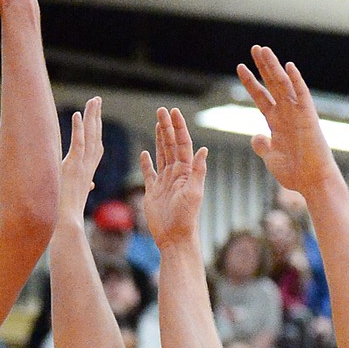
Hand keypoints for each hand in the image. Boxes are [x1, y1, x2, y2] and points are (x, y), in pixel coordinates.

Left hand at [59, 98, 102, 228]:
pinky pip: (77, 144)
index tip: (97, 118)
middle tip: (97, 100)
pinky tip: (78, 114)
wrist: (67, 225)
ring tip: (93, 100)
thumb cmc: (69, 215)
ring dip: (91, 117)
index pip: (95, 148)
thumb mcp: (78, 197)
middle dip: (96, 118)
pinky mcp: (72, 168)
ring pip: (89, 137)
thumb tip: (91, 185)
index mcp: (88, 173)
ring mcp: (81, 167)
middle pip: (95, 137)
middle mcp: (88, 167)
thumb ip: (85, 187)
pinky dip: (78, 129)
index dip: (97, 132)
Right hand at [141, 107, 206, 248]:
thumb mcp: (194, 193)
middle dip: (166, 127)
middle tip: (161, 110)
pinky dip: (146, 163)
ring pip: (161, 154)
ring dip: (159, 139)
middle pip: (170, 145)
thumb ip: (198, 171)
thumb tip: (204, 149)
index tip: (173, 112)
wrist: (174, 237)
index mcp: (186, 171)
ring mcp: (164, 182)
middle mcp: (176, 174)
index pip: (182, 144)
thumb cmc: (186, 218)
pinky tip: (144, 153)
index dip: (178, 127)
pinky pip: (149, 173)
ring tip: (158, 124)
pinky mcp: (153, 191)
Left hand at [237, 47, 340, 197]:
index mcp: (276, 122)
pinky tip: (289, 67)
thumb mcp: (271, 157)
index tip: (240, 67)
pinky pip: (302, 95)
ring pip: (284, 85)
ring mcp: (297, 114)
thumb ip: (262, 145)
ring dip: (274, 67)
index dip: (251, 82)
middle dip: (263, 66)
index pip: (261, 96)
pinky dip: (296, 81)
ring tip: (263, 51)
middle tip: (254, 48)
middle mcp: (286, 113)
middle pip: (272, 84)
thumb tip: (255, 136)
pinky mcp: (308, 117)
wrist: (312, 182)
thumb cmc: (294, 173)